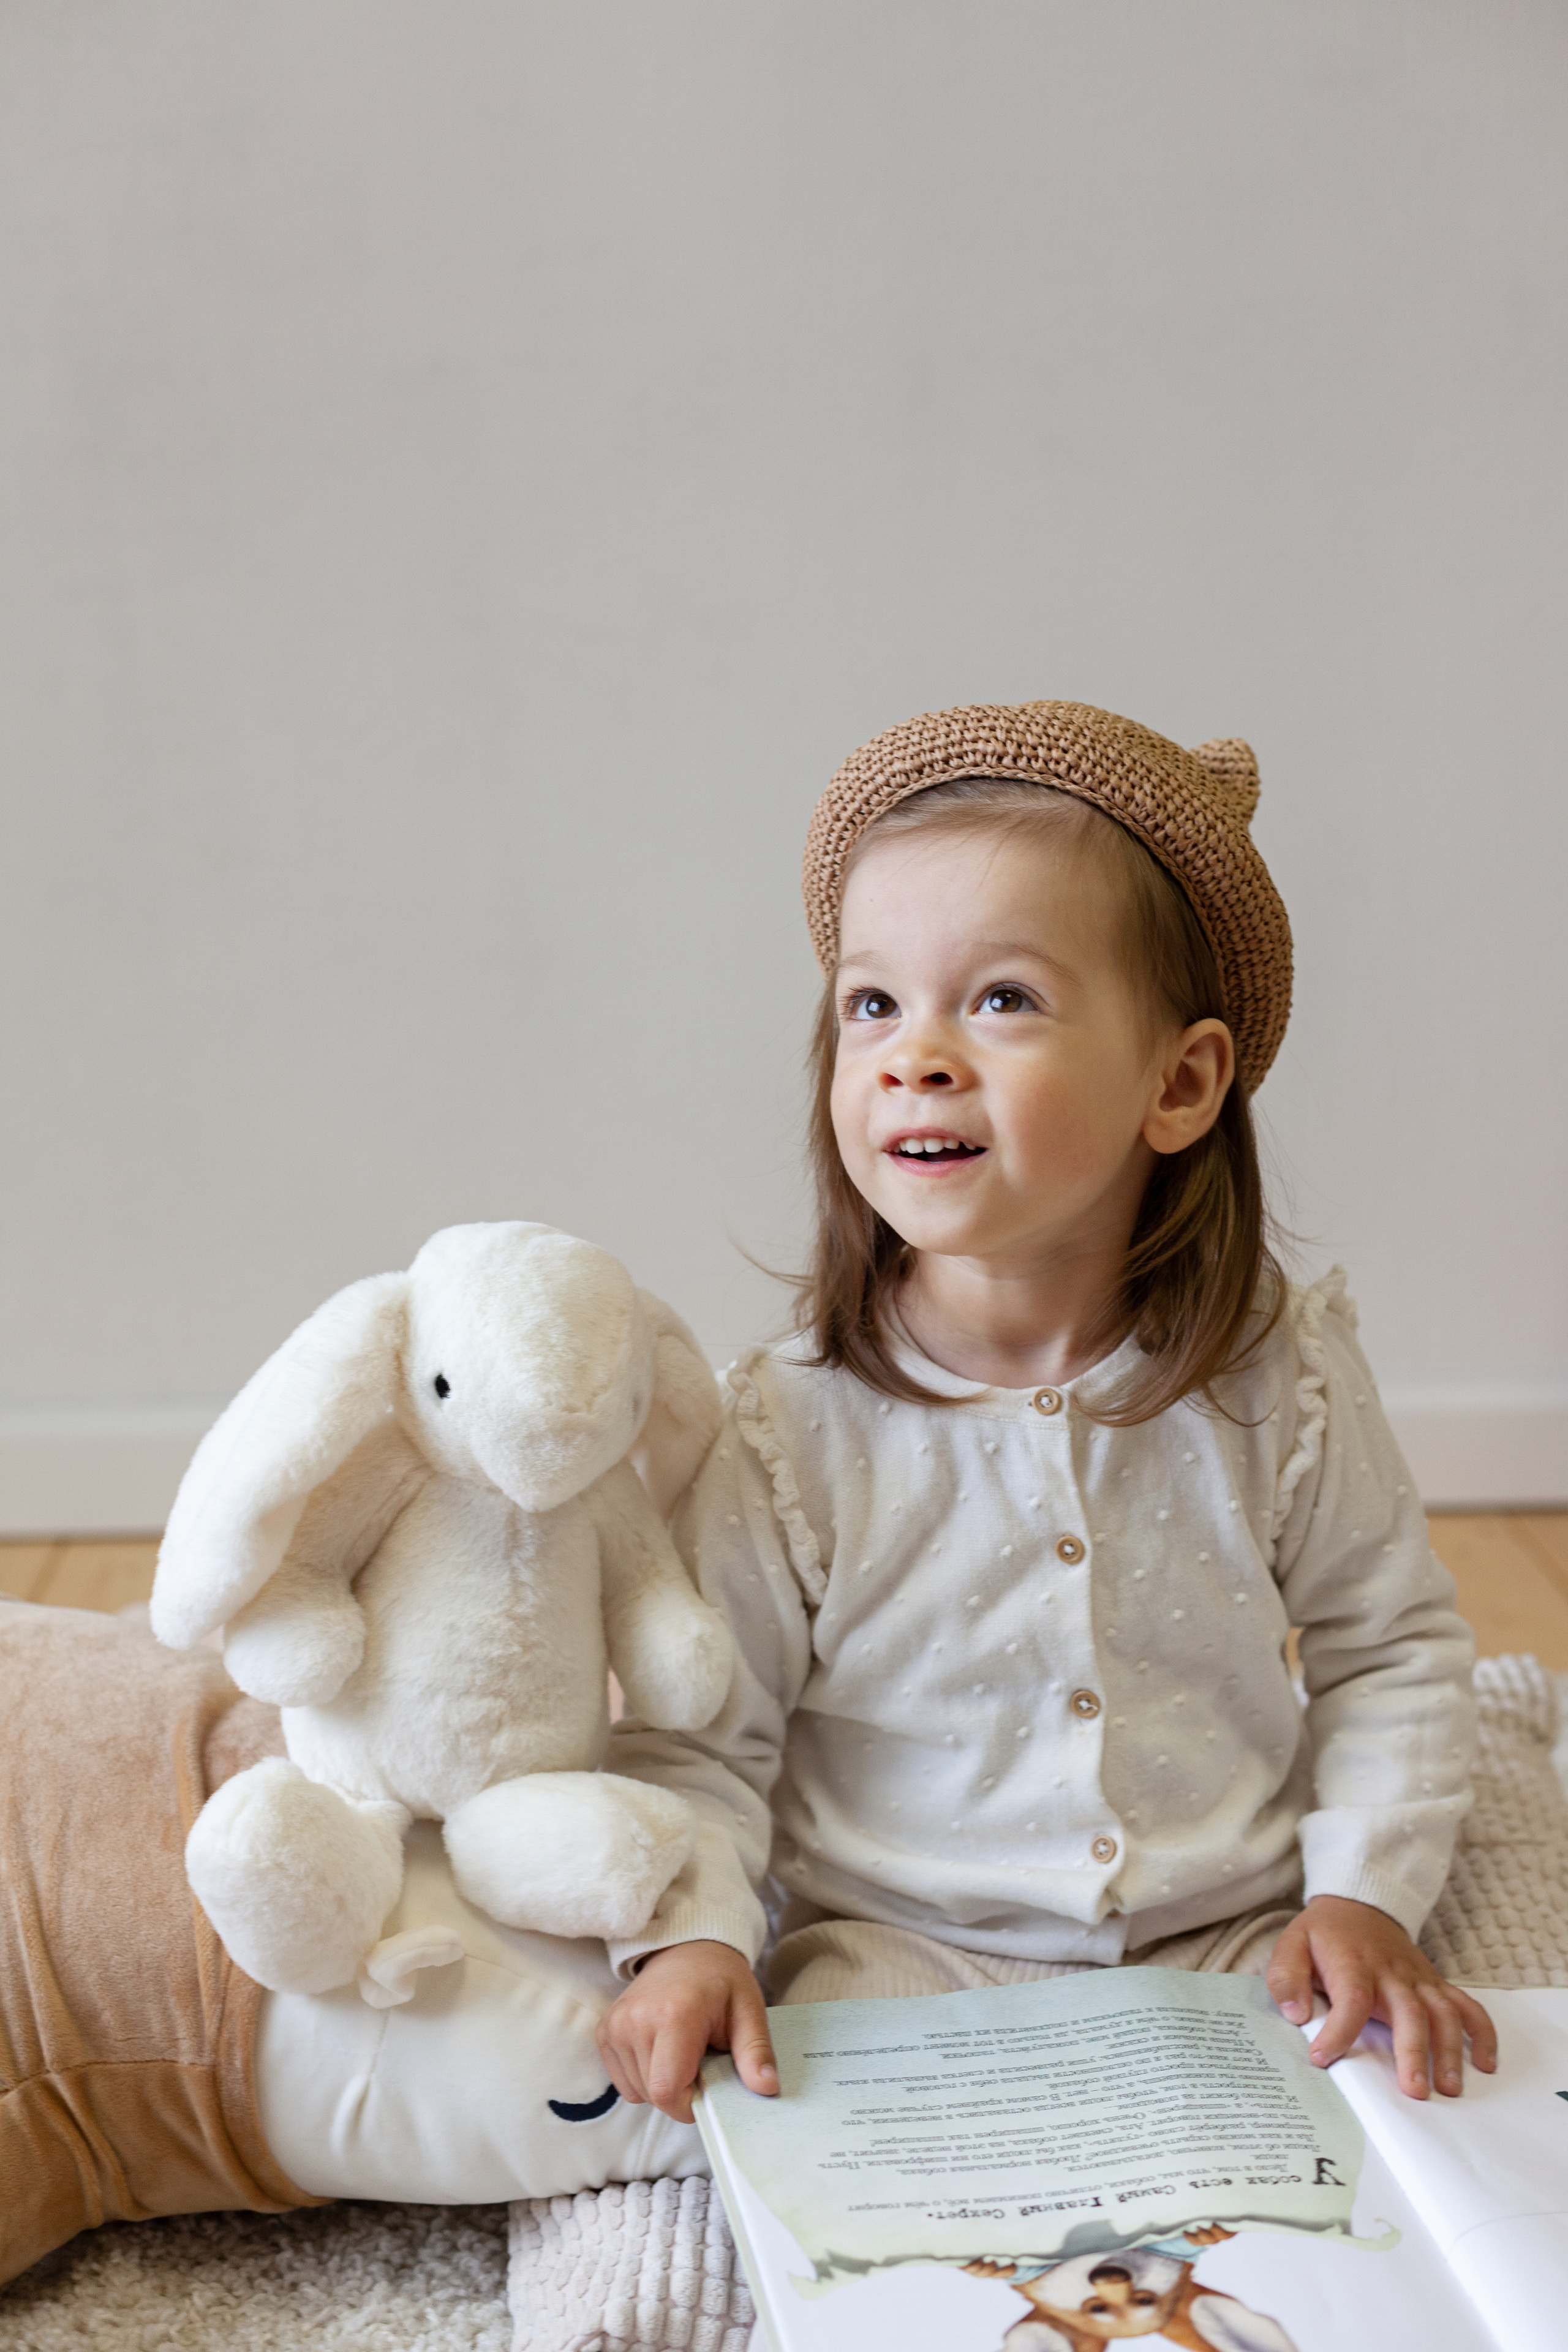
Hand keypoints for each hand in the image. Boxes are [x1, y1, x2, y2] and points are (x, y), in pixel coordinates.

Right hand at [596, 1939, 777, 2124]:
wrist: (687, 1950)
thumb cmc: (721, 1981)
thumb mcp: (749, 2011)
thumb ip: (756, 2052)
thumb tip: (767, 2087)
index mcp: (675, 2014)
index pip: (667, 2091)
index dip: (690, 2104)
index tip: (708, 2087)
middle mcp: (637, 2020)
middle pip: (654, 2094)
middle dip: (680, 2094)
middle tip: (700, 2063)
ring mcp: (616, 2025)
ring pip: (637, 2091)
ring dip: (662, 2085)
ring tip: (682, 2052)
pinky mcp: (605, 2030)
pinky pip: (622, 2082)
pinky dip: (644, 2078)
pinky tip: (662, 2051)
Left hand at [1266, 1895, 1496, 2097]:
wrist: (1358, 1904)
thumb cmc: (1323, 1935)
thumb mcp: (1291, 1945)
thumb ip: (1287, 1978)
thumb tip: (1295, 2013)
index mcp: (1352, 1963)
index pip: (1351, 1998)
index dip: (1339, 2030)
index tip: (1323, 2058)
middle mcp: (1391, 1973)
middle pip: (1409, 2011)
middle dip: (1413, 2051)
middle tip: (1414, 2090)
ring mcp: (1418, 1979)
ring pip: (1443, 2012)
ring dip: (1450, 2050)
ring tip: (1450, 2088)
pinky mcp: (1435, 1984)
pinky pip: (1467, 2006)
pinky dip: (1482, 2032)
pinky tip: (1486, 2063)